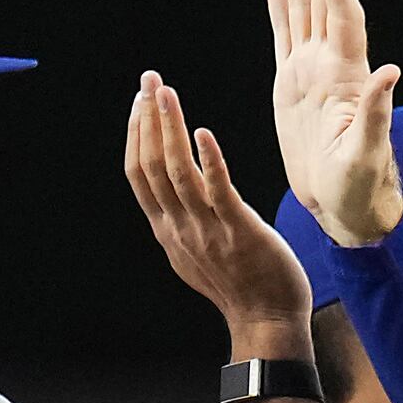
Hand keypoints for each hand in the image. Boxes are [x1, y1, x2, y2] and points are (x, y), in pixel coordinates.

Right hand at [122, 70, 311, 348]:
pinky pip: (217, 191)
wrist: (266, 321)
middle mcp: (180, 228)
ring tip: (165, 93)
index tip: (138, 102)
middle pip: (151, 166)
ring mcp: (207, 231)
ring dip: (168, 129)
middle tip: (149, 81)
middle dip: (147, 120)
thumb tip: (171, 195)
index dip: (135, 135)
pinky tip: (202, 132)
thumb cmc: (239, 285)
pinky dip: (207, 160)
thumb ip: (180, 221)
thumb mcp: (194, 253)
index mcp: (168, 230)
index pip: (139, 175)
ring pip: (177, 173)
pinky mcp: (239, 232)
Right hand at [266, 0, 402, 246]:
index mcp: (346, 76)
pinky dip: (279, 4)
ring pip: (303, 10)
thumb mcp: (369, 155)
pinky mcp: (292, 86)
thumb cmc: (362, 190)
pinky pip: (284, 34)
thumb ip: (377, 113)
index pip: (341, 12)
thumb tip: (390, 72)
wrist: (347, 211)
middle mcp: (331, 66)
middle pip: (325, 0)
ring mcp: (311, 73)